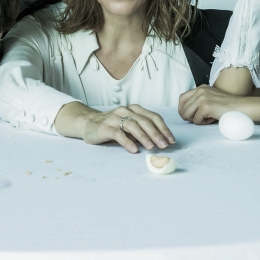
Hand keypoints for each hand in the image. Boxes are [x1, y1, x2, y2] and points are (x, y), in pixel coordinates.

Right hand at [57, 103, 174, 153]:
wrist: (88, 124)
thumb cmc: (112, 127)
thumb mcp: (129, 127)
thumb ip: (142, 132)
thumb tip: (160, 142)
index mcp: (134, 109)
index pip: (153, 117)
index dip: (163, 128)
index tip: (171, 140)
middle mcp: (126, 111)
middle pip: (145, 121)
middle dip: (157, 134)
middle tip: (164, 145)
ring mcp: (115, 118)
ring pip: (133, 125)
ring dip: (144, 137)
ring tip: (152, 147)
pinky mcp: (105, 127)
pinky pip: (118, 134)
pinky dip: (127, 142)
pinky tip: (134, 150)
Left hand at [178, 85, 259, 124]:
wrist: (242, 108)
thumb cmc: (228, 107)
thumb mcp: (211, 99)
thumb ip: (199, 102)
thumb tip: (185, 113)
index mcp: (201, 88)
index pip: (181, 98)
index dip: (183, 109)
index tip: (190, 116)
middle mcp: (200, 90)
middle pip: (182, 107)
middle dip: (188, 116)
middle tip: (200, 119)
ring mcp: (202, 97)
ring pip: (186, 114)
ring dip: (196, 120)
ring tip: (208, 118)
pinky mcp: (205, 106)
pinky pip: (196, 120)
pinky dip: (204, 123)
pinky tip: (213, 118)